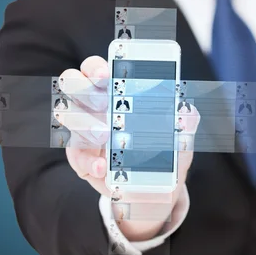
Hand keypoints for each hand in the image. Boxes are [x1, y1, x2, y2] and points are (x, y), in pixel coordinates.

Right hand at [57, 56, 200, 241]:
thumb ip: (185, 121)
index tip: (107, 74)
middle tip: (103, 103)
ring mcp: (82, 130)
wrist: (152, 187)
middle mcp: (92, 105)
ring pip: (66, 113)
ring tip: (104, 135)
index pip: (95, 68)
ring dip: (83, 121)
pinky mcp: (80, 156)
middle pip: (71, 82)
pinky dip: (89, 161)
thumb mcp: (178, 136)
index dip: (95, 67)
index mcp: (114, 91)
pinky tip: (103, 167)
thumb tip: (189, 110)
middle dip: (83, 88)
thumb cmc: (162, 151)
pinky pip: (76, 155)